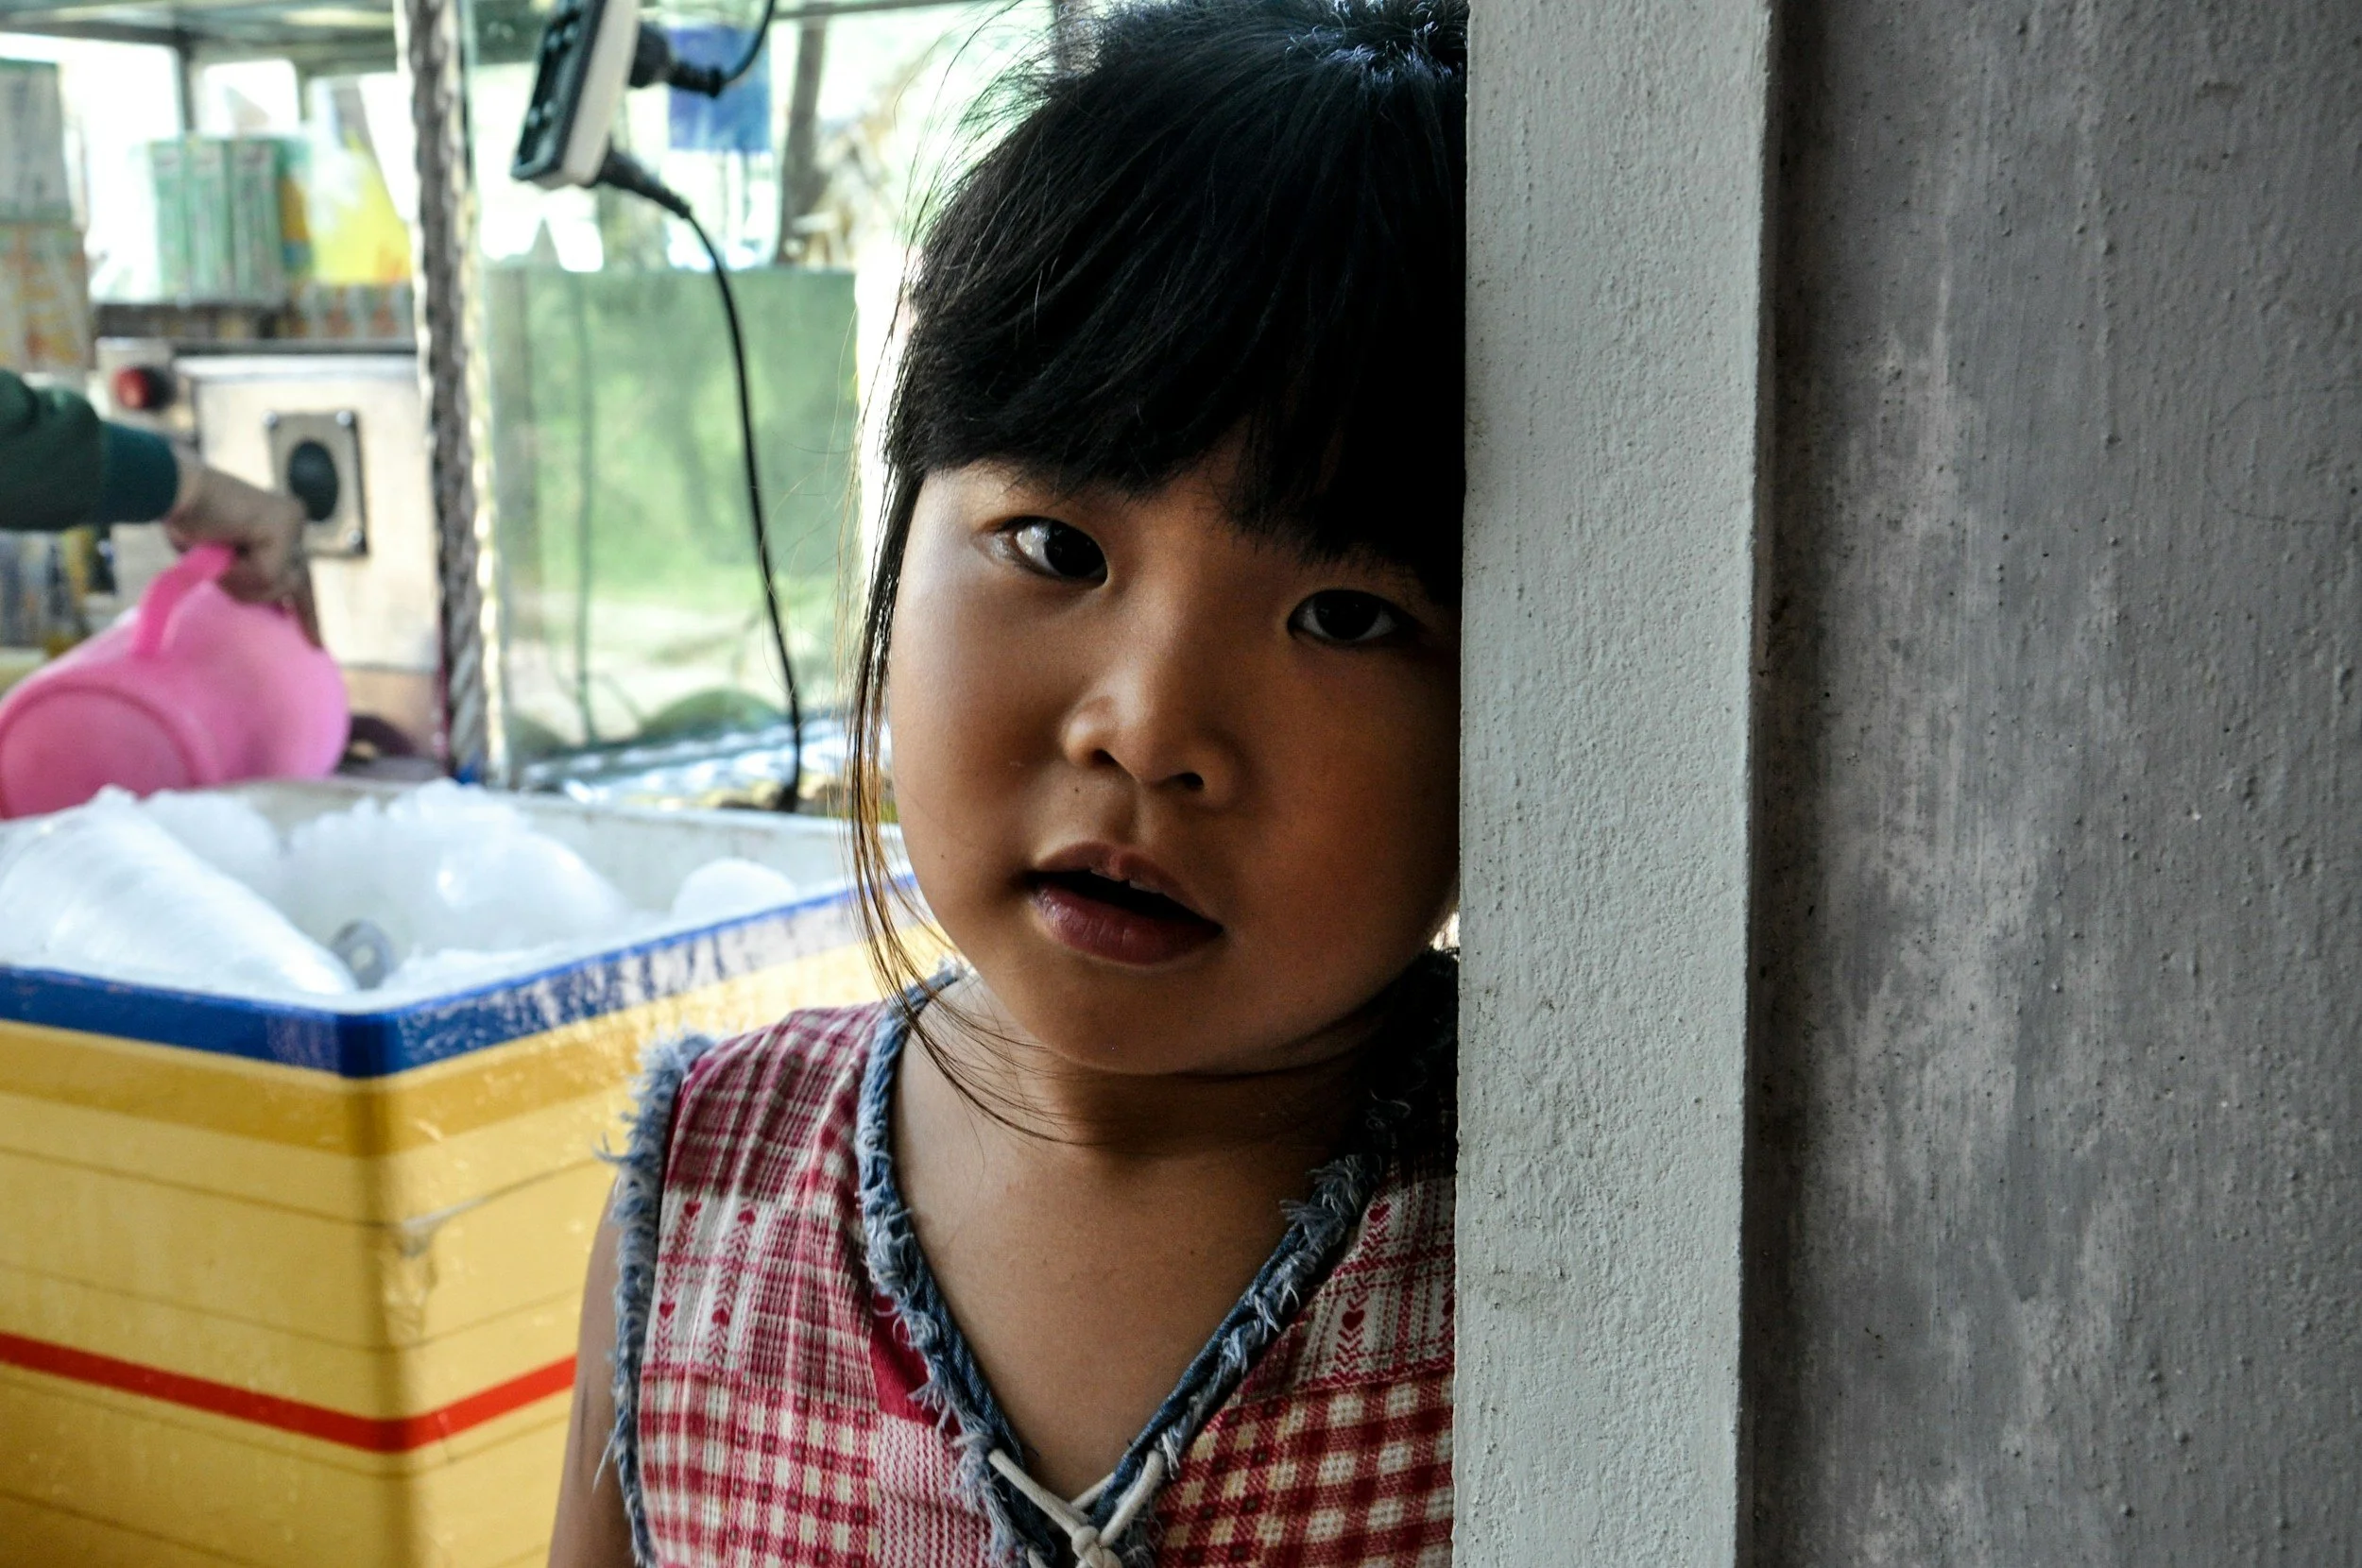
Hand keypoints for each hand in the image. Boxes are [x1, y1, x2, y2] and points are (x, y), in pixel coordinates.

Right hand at [163, 450, 319, 641]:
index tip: (316, 641)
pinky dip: (238, 571)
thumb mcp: (223, 560)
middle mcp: (294, 521)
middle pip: (301, 582)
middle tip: (316, 643)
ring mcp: (292, 522)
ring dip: (241, 582)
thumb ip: (248, 576)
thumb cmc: (187, 522)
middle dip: (306, 615)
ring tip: (218, 555)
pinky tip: (223, 547)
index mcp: (282, 526)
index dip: (307, 610)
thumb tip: (269, 605)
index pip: (301, 574)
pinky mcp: (283, 525)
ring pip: (278, 583)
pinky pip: (265, 573)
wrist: (173, 490)